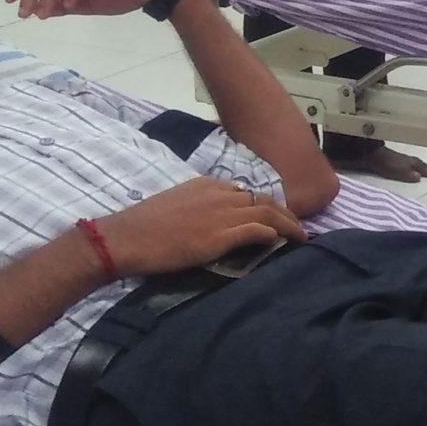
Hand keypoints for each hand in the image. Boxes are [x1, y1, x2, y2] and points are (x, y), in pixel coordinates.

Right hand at [94, 177, 305, 277]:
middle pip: (263, 199)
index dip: (263, 204)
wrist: (126, 237)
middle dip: (285, 213)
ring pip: (268, 213)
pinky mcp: (221, 235)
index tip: (273, 216)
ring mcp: (222, 213)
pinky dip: (274, 234)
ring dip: (288, 225)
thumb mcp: (176, 205)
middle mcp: (220, 194)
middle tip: (298, 227)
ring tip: (300, 236)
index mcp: (208, 185)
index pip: (245, 192)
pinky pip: (258, 230)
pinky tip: (283, 241)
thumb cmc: (143, 226)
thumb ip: (198, 207)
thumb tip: (210, 221)